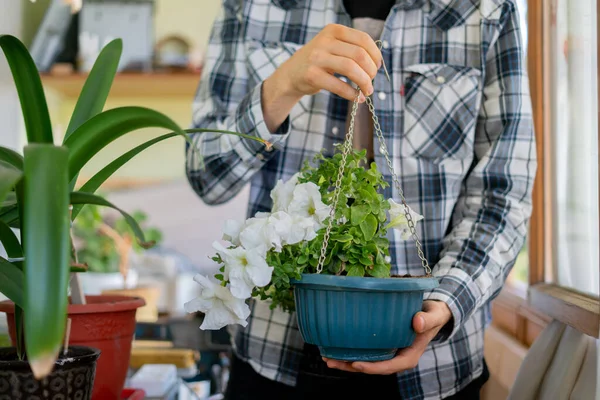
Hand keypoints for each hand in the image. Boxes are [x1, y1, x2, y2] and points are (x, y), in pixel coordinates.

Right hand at [262, 24, 382, 131]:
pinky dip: (352, 94)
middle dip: (371, 71)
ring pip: (351, 68)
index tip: (377, 67)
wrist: (291, 74)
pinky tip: (357, 98)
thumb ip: (352, 49)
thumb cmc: (319, 62)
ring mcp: (317, 58)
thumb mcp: (333, 47)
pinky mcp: (312, 75)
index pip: (363, 39)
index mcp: (334, 30)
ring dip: (364, 82)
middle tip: (371, 81)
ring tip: (367, 91)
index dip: (375, 55)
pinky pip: (339, 85)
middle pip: (359, 54)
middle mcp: (324, 41)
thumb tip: (377, 64)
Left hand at [324, 300, 452, 374]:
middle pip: (372, 367)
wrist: (433, 313)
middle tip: (330, 361)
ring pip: (366, 361)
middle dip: (351, 366)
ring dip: (346, 362)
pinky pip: (367, 352)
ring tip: (327, 357)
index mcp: (409, 356)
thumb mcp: (434, 315)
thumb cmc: (433, 314)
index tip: (356, 363)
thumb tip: (417, 323)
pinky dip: (351, 351)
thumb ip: (428, 319)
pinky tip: (336, 347)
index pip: (389, 367)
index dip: (372, 367)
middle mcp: (397, 358)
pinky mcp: (384, 346)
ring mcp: (389, 353)